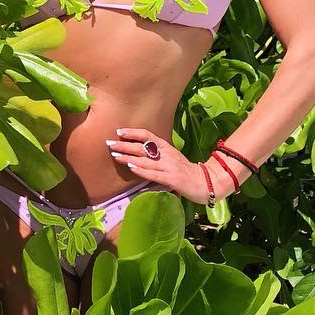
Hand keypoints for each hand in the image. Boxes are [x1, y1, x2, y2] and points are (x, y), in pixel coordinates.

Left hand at [106, 127, 235, 204]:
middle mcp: (167, 154)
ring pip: (145, 159)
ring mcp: (169, 166)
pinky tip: (132, 167)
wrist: (205, 182)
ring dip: (128, 157)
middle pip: (142, 147)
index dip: (133, 133)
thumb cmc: (186, 171)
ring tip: (115, 155)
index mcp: (167, 147)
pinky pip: (154, 173)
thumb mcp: (172, 158)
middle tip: (109, 143)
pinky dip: (141, 170)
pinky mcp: (172, 179)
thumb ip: (158, 155)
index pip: (148, 135)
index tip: (119, 131)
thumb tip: (139, 153)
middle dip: (124, 145)